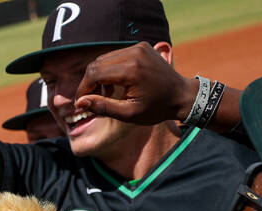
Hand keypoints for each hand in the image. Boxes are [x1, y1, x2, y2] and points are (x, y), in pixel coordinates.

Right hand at [74, 43, 195, 124]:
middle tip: (92, 100)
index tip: (81, 103)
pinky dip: (109, 69)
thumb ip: (102, 107)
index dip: (83, 89)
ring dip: (98, 76)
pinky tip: (115, 84)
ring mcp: (138, 47)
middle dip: (89, 83)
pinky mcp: (140, 46)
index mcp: (131, 70)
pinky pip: (115, 56)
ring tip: (105, 93)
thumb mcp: (128, 114)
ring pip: (104, 59)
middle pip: (96, 64)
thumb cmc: (156, 108)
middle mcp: (134, 53)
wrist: (181, 95)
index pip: (94, 74)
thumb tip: (80, 103)